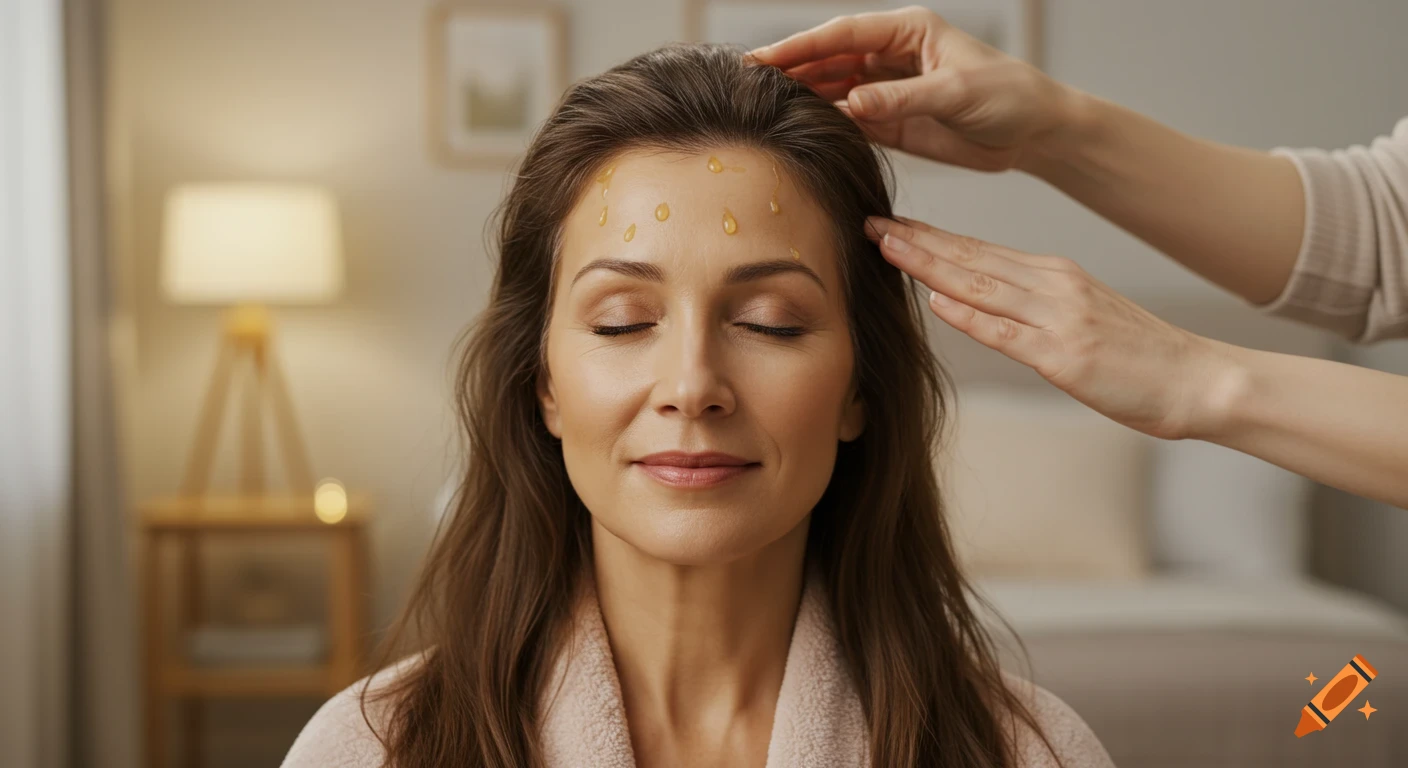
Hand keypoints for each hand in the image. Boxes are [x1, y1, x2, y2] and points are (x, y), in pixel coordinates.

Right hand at [746, 5, 1076, 171]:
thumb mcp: (957, 93)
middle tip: (748, 84)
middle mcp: (893, 55)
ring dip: (803, 96)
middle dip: (791, 69)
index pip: (843, 35)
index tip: (763, 58)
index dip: (800, 46)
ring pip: (834, 88)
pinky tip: (799, 129)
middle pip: (829, 58)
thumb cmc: (1009, 96)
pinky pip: (849, 119)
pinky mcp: (893, 121)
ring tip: (764, 108)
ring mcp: (889, 88)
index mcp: (908, 30)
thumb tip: (851, 104)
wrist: (1034, 132)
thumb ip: (902, 98)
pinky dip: (825, 123)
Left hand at [863, 214, 1235, 440]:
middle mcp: (1053, 286)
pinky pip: (1008, 333)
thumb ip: (1030, 308)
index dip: (931, 238)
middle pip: (971, 260)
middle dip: (917, 241)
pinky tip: (937, 303)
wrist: (1199, 379)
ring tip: (887, 249)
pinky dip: (970, 316)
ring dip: (930, 265)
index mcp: (1055, 276)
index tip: (891, 226)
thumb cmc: (1141, 357)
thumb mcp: (1083, 317)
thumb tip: (971, 301)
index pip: (979, 252)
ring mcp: (1059, 318)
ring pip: (981, 286)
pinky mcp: (1065, 355)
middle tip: (871, 223)